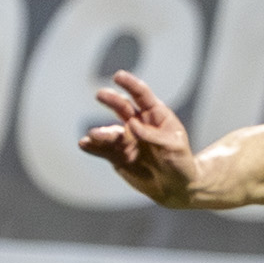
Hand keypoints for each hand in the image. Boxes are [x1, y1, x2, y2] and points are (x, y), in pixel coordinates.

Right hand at [80, 69, 204, 205]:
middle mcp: (137, 123)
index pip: (141, 95)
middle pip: (122, 107)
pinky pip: (103, 150)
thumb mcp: (173, 147)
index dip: (130, 84)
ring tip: (93, 135)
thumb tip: (131, 125)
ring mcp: (126, 139)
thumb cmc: (179, 162)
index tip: (118, 76)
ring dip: (101, 132)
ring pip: (110, 132)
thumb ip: (153, 135)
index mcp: (155, 115)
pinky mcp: (118, 155)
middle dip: (111, 100)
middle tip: (100, 95)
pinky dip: (93, 147)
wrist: (174, 187)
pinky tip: (84, 144)